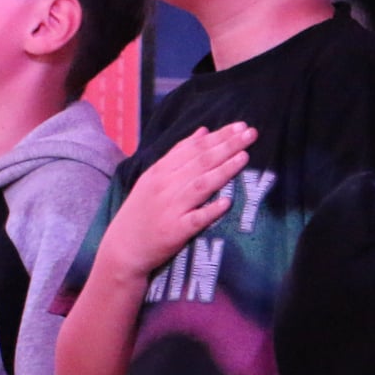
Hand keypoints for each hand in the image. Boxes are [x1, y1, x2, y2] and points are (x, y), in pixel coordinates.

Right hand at [99, 124, 254, 280]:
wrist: (123, 248)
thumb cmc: (142, 211)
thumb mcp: (153, 177)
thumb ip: (178, 153)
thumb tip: (203, 131)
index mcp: (160, 170)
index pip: (194, 148)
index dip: (219, 136)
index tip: (241, 126)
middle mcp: (165, 186)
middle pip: (201, 162)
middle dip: (228, 145)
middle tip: (251, 133)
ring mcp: (170, 208)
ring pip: (201, 185)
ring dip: (224, 170)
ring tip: (245, 157)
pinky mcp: (174, 231)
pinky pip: (195, 219)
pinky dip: (210, 210)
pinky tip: (227, 202)